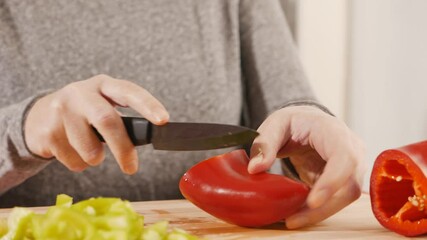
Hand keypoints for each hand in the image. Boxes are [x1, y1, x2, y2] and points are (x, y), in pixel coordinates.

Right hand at [25, 74, 168, 173]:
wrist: (38, 118)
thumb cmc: (84, 116)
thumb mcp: (102, 107)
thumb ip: (122, 120)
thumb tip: (149, 139)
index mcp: (103, 85)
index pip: (129, 91)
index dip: (148, 105)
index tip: (163, 120)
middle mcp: (81, 92)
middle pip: (107, 120)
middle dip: (123, 148)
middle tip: (131, 168)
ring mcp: (61, 109)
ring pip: (89, 149)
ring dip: (95, 159)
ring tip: (90, 151)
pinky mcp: (47, 130)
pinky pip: (73, 160)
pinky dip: (79, 164)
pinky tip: (71, 150)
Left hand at [247, 105, 365, 228]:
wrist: (308, 122)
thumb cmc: (294, 121)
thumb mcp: (275, 124)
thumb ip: (264, 144)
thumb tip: (255, 169)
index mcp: (334, 131)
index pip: (344, 157)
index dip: (332, 181)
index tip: (312, 201)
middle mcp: (352, 150)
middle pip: (349, 186)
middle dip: (323, 208)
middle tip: (292, 219)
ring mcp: (351, 167)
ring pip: (344, 198)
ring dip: (319, 213)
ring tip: (291, 219)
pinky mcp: (344, 181)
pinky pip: (335, 200)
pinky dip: (317, 211)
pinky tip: (296, 215)